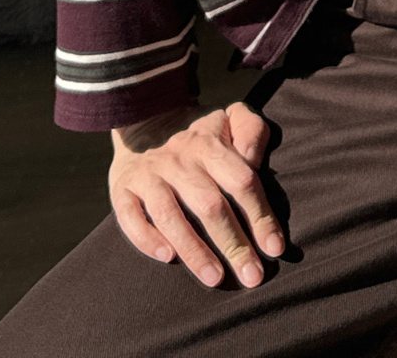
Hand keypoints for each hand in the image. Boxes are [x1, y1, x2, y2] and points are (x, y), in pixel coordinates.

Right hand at [109, 100, 281, 287]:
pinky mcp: (122, 188)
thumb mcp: (229, 119)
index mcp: (209, 145)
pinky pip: (131, 217)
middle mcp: (179, 160)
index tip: (275, 248)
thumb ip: (252, 130)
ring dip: (194, 250)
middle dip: (233, 244)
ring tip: (216, 278)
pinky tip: (168, 258)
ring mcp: (149, 175)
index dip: (260, 215)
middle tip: (252, 276)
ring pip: (171, 216)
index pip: (241, 181)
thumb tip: (254, 161)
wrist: (146, 120)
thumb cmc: (200, 135)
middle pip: (210, 205)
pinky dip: (147, 238)